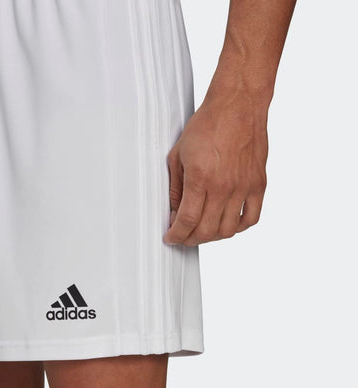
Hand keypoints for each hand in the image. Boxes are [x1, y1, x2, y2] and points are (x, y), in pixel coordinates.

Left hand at [163, 88, 268, 246]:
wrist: (237, 105)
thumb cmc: (207, 125)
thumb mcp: (179, 154)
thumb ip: (176, 187)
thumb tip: (176, 211)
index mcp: (200, 178)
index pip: (187, 221)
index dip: (176, 235)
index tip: (171, 237)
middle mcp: (223, 186)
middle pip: (206, 230)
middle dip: (190, 239)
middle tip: (183, 236)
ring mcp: (243, 187)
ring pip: (228, 230)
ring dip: (212, 237)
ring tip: (203, 231)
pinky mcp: (258, 184)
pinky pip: (251, 218)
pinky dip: (238, 227)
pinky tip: (227, 223)